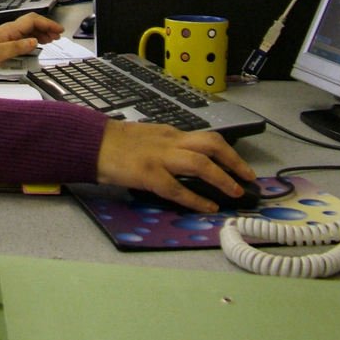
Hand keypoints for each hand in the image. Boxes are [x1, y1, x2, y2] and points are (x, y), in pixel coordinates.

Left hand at [0, 14, 63, 78]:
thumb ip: (17, 47)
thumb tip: (35, 41)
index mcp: (9, 30)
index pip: (32, 20)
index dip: (47, 23)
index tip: (59, 30)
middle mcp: (10, 31)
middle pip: (33, 23)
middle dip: (47, 27)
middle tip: (59, 36)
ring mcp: (9, 37)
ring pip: (30, 30)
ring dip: (43, 33)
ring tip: (53, 39)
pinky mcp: (7, 44)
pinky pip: (25, 38)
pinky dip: (36, 39)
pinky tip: (40, 44)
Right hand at [95, 121, 255, 212]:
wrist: (91, 143)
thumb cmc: (115, 143)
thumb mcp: (148, 137)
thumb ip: (168, 146)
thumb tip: (189, 161)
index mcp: (169, 133)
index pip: (206, 138)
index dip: (228, 152)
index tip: (240, 166)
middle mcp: (169, 141)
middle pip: (211, 144)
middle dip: (234, 161)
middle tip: (248, 177)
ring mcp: (159, 157)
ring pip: (200, 163)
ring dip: (222, 178)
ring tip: (235, 192)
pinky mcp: (148, 173)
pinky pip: (177, 187)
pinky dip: (196, 199)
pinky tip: (208, 207)